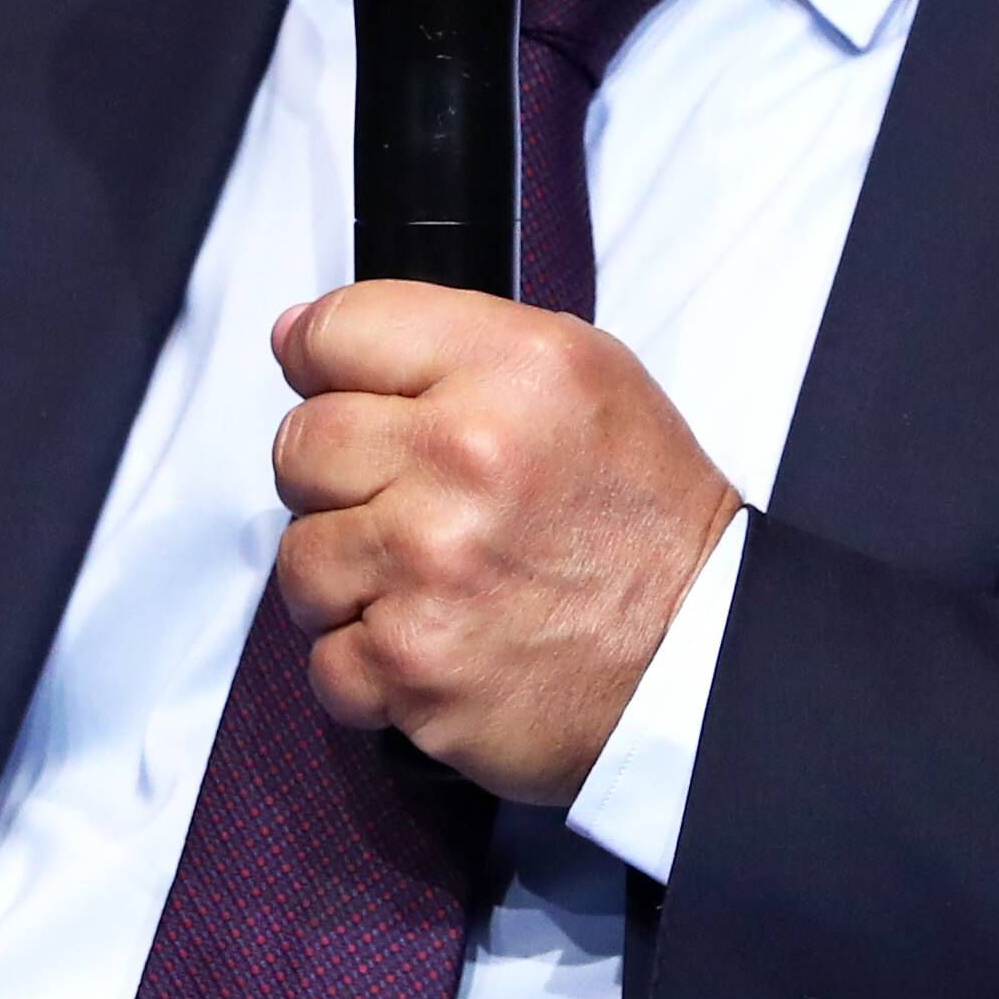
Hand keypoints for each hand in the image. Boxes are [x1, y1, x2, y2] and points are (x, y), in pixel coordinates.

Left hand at [266, 280, 740, 802]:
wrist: (699, 656)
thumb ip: (445, 335)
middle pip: (300, 445)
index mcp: (509, 371)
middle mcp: (463, 458)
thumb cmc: (642, 519)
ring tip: (425, 580)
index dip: (323, 363)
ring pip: (300, 557)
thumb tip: (299, 335)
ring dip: (349, 577)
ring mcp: (429, 566)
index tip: (332, 387)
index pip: (336, 333)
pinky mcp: (412, 664)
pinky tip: (432, 642)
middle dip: (339, 478)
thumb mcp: (584, 374)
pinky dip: (368, 665)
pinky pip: (324, 659)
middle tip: (405, 501)